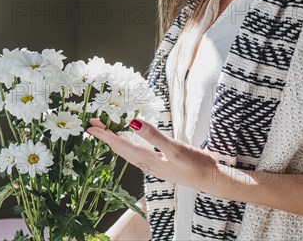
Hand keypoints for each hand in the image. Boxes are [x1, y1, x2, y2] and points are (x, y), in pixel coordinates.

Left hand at [86, 117, 219, 194]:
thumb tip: (132, 122)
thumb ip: (153, 136)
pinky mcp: (160, 163)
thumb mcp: (175, 148)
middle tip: (92, 125)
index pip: (121, 145)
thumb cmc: (195, 165)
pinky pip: (136, 153)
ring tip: (105, 131)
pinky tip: (129, 142)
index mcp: (148, 160)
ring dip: (115, 141)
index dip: (105, 135)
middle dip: (106, 137)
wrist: (211, 180)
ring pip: (127, 152)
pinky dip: (128, 145)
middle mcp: (147, 164)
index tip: (91, 127)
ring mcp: (153, 165)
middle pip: (121, 149)